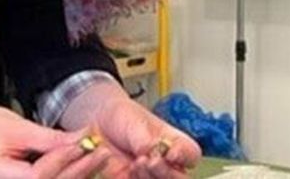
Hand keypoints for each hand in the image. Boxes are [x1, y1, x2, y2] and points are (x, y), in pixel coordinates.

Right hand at [0, 103, 110, 178]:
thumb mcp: (17, 127)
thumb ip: (50, 138)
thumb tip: (82, 138)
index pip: (36, 175)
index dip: (62, 160)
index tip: (85, 143)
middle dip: (77, 171)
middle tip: (101, 153)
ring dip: (76, 177)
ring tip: (98, 160)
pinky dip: (65, 178)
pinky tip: (84, 170)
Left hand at [61, 82, 201, 177]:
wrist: (98, 122)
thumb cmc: (123, 117)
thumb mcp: (137, 124)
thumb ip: (145, 140)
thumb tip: (151, 152)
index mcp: (173, 144)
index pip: (191, 154)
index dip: (185, 157)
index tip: (171, 153)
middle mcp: (165, 163)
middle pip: (179, 178)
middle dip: (166, 172)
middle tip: (152, 161)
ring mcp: (149, 175)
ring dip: (150, 177)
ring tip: (138, 162)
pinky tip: (125, 170)